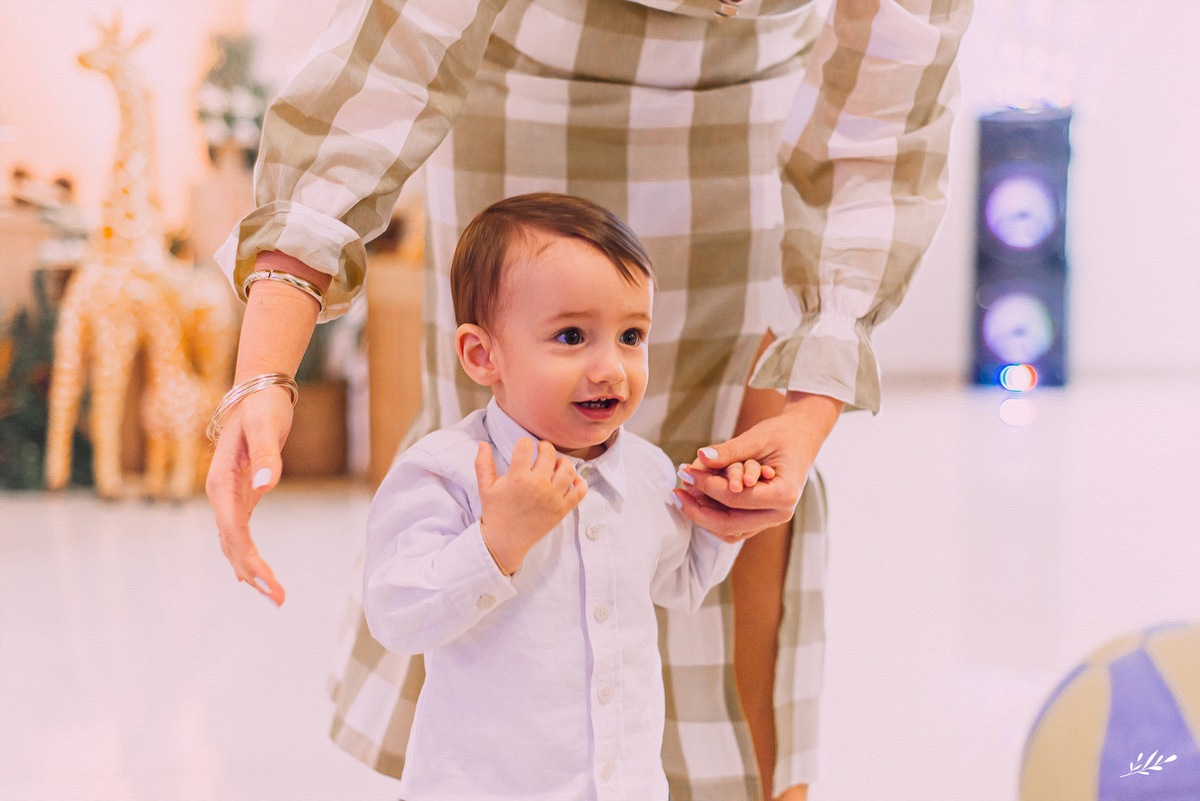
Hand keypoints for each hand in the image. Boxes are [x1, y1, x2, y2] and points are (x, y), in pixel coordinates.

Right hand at [205, 385, 293, 605]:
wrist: (257, 391)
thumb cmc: (262, 407)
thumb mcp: (265, 428)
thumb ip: (265, 457)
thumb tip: (266, 486)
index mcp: (221, 484)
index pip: (234, 531)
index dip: (249, 560)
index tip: (268, 583)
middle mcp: (220, 494)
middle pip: (232, 544)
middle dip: (252, 573)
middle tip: (277, 599)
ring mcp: (229, 497)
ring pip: (233, 543)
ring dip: (250, 570)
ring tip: (273, 595)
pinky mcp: (241, 495)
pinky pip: (239, 533)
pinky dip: (246, 556)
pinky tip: (251, 575)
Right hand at [474, 437, 587, 574]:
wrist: (505, 540)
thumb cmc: (496, 512)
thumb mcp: (485, 487)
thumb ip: (483, 464)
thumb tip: (482, 444)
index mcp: (518, 477)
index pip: (526, 447)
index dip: (524, 442)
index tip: (524, 446)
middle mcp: (538, 485)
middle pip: (549, 454)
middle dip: (545, 447)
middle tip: (541, 451)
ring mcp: (552, 498)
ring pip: (568, 470)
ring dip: (563, 462)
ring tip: (556, 464)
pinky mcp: (562, 509)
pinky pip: (579, 492)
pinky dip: (580, 483)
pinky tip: (572, 480)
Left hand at [677, 392, 842, 538]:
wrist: (801, 439)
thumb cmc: (782, 435)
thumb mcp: (756, 438)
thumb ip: (729, 451)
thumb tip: (701, 457)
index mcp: (784, 494)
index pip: (737, 499)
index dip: (708, 486)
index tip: (686, 470)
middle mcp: (780, 513)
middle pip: (731, 525)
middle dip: (699, 511)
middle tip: (676, 492)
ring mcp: (771, 519)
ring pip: (730, 532)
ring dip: (703, 517)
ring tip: (682, 495)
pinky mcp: (761, 519)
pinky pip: (733, 527)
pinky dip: (713, 517)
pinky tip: (695, 499)